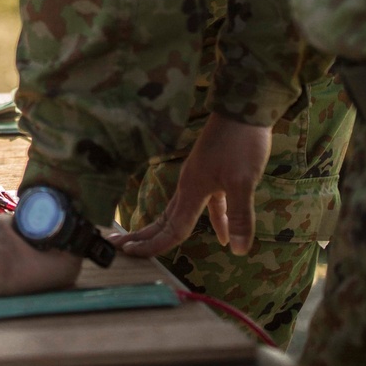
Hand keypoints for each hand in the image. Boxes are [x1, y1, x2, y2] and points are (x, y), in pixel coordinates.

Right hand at [113, 112, 270, 258]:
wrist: (244, 109)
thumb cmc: (241, 143)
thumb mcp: (243, 182)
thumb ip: (240, 216)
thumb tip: (237, 251)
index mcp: (191, 188)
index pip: (171, 227)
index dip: (153, 245)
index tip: (130, 256)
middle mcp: (190, 184)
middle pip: (165, 219)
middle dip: (145, 236)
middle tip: (121, 250)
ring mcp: (200, 178)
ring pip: (181, 212)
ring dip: (169, 230)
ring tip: (156, 244)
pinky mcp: (214, 174)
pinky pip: (208, 205)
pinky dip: (213, 221)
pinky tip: (223, 236)